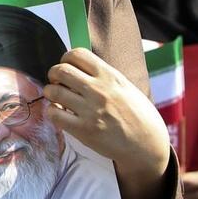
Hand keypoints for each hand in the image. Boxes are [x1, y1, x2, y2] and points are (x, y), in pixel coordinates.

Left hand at [44, 48, 168, 178]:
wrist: (147, 144)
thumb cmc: (137, 115)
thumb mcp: (125, 87)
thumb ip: (103, 76)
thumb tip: (78, 67)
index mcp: (110, 76)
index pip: (77, 54)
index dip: (66, 59)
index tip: (67, 67)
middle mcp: (98, 90)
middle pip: (61, 70)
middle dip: (54, 74)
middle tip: (57, 82)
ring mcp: (90, 110)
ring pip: (53, 91)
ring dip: (50, 93)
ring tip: (58, 99)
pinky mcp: (83, 129)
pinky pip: (54, 114)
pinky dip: (53, 112)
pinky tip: (61, 114)